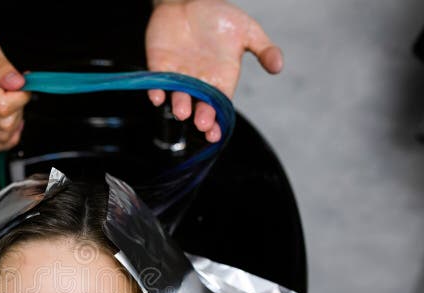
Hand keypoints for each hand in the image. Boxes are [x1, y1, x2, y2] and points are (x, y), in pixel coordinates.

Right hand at [0, 26, 29, 152]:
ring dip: (15, 123)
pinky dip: (6, 139)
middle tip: (18, 93)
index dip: (21, 98)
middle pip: (5, 123)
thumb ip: (3, 66)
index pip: (3, 106)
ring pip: (1, 136)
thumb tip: (18, 84)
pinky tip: (11, 124)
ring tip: (13, 105)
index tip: (24, 86)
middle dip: (20, 109)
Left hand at [145, 0, 282, 141]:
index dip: (217, 120)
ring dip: (179, 105)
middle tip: (202, 123)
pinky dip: (156, 90)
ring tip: (182, 111)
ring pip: (178, 95)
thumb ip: (263, 49)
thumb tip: (279, 66)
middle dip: (200, 116)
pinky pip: (156, 82)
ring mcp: (178, 75)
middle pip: (199, 105)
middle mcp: (199, 82)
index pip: (220, 106)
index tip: (216, 133)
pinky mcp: (159, 65)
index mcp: (221, 78)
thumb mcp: (247, 30)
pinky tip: (158, 97)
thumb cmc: (219, 16)